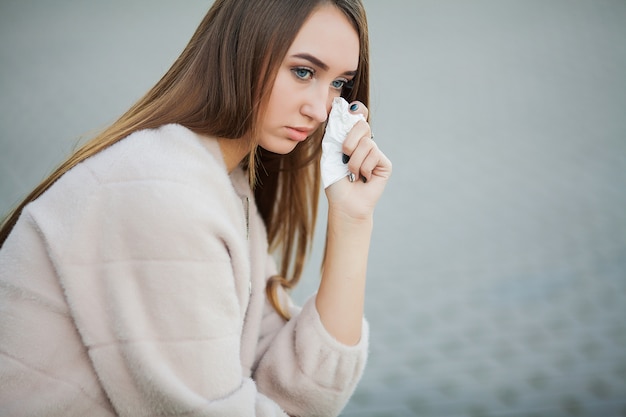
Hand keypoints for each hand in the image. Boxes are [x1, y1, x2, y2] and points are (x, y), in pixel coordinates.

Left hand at [325, 101, 391, 220]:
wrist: (344, 204)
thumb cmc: (336, 182)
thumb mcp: (331, 155)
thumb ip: (336, 135)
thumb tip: (344, 112)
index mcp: (352, 140)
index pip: (357, 118)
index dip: (356, 111)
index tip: (351, 109)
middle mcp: (365, 144)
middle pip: (362, 124)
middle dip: (349, 141)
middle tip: (345, 155)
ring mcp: (376, 154)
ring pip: (366, 143)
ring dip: (354, 162)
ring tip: (353, 173)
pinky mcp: (385, 164)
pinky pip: (374, 154)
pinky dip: (364, 168)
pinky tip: (364, 178)